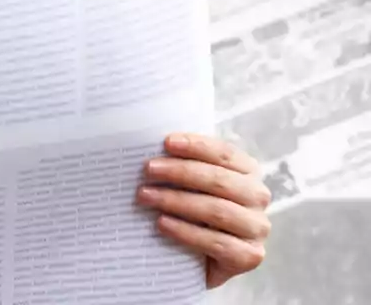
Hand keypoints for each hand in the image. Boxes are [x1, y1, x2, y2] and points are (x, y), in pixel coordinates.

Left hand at [137, 133, 271, 288]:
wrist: (198, 261)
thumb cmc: (191, 212)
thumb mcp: (190, 185)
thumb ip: (183, 166)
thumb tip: (152, 150)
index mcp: (247, 172)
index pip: (225, 153)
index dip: (197, 146)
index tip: (166, 142)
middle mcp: (257, 197)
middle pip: (220, 180)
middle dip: (180, 172)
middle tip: (148, 170)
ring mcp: (256, 228)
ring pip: (217, 210)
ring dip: (176, 201)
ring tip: (145, 196)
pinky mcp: (249, 256)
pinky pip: (216, 242)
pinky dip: (185, 231)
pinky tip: (162, 223)